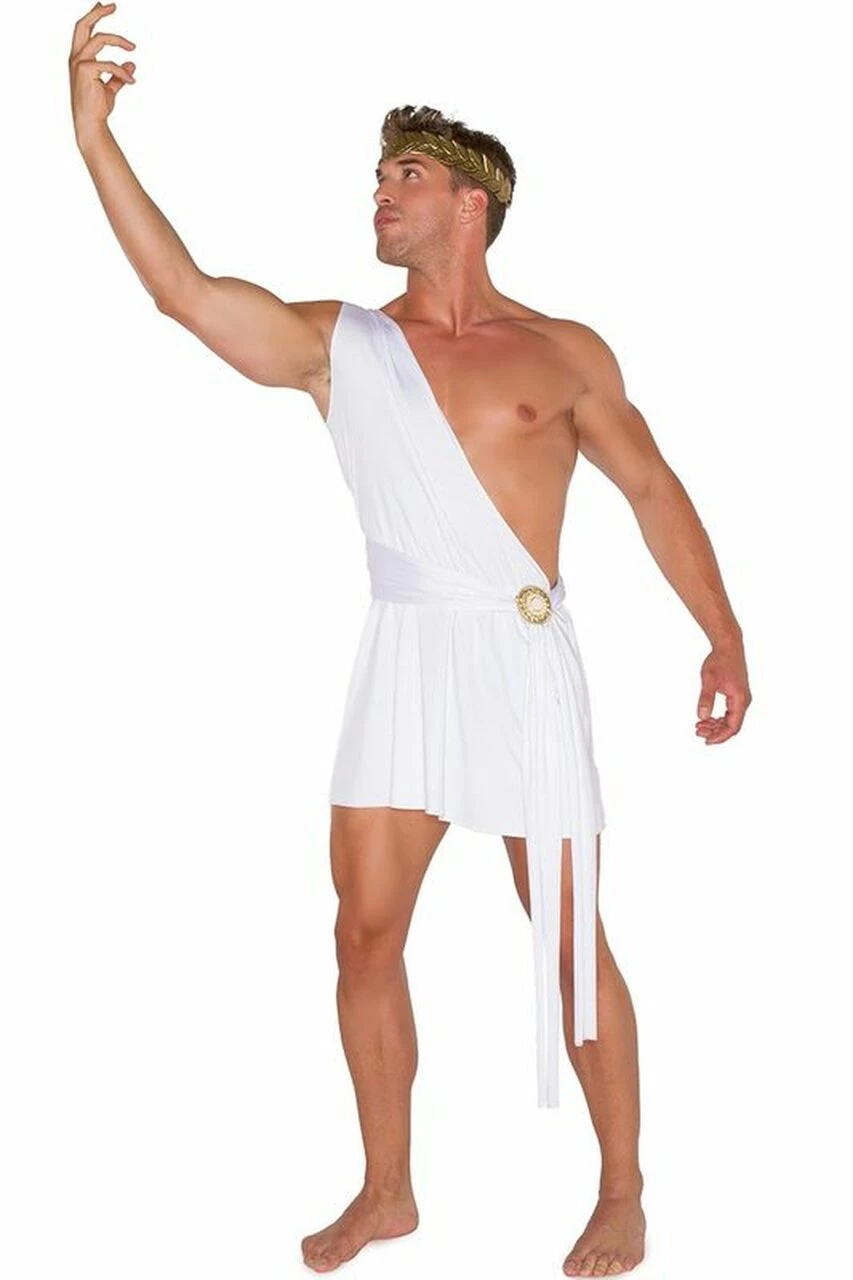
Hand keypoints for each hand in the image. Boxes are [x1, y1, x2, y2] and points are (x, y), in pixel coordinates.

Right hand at [69, 3, 135, 140]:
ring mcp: (79, 63)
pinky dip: (122, 71)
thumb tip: (132, 63)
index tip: (105, 6)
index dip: (93, 16)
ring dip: (119, 40)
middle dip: (98, 13)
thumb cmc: (97, 107)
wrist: (91, 123)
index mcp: (79, 58)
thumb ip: (119, 75)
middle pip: (84, 25)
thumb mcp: (110, 89)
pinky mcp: (86, 71)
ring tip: (132, 48)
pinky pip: (109, 64)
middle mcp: (76, 57)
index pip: (84, 30)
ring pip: (100, 39)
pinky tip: (132, 81)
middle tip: (114, 6)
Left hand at [695, 640, 750, 744]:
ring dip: (715, 725)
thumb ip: (706, 698)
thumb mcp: (709, 680)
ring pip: (731, 720)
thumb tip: (702, 716)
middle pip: (732, 726)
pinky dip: (718, 718)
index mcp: (740, 700)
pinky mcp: (738, 695)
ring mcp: (742, 698)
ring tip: (698, 726)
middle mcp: (744, 701)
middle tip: (697, 731)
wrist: (728, 646)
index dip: (720, 737)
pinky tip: (706, 718)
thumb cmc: (719, 661)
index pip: (733, 727)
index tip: (706, 741)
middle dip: (715, 732)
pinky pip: (730, 713)